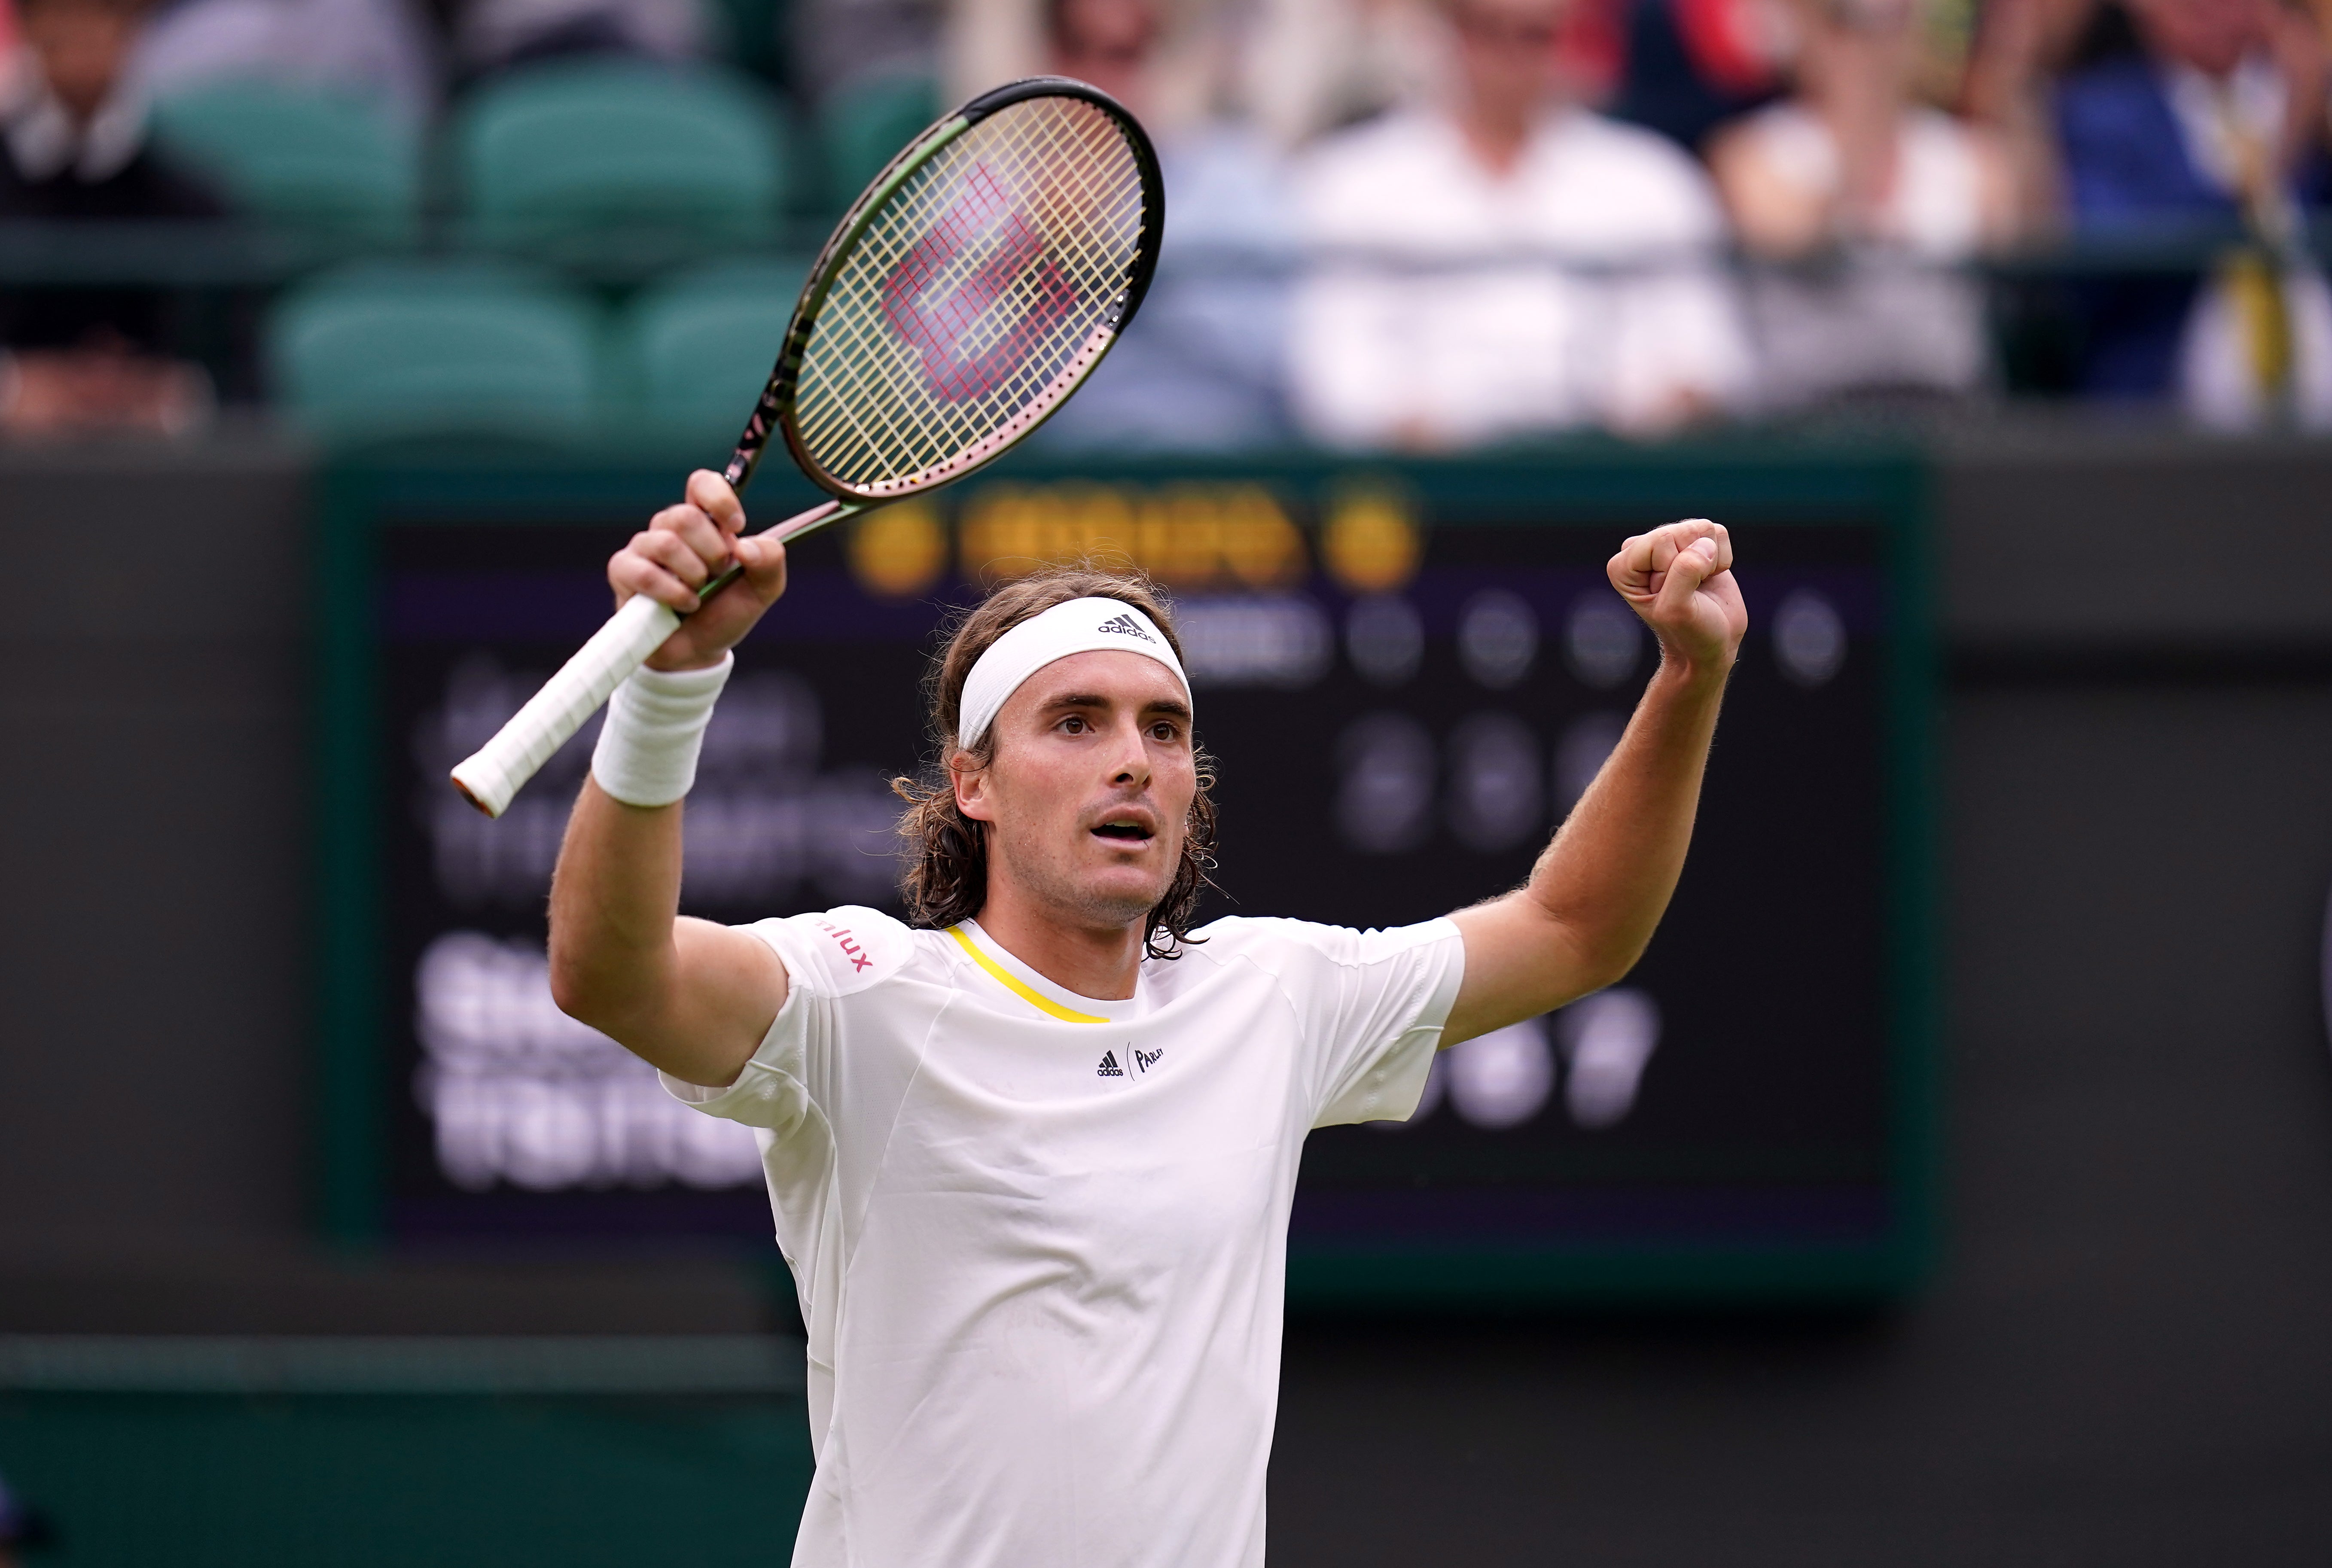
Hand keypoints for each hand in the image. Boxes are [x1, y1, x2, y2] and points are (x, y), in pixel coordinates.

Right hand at [610, 470, 788, 670]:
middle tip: (717, 575)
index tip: (736, 527)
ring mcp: (644, 547)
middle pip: (686, 515)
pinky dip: (671, 592)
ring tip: (699, 594)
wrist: (698, 651)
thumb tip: (746, 546)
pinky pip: (644, 571)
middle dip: (712, 552)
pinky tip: (683, 605)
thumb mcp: (762, 590)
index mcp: (705, 522)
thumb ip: (770, 561)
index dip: (719, 499)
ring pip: (667, 542)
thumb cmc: (725, 613)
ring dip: (693, 575)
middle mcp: (671, 527)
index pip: (702, 484)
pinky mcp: (623, 570)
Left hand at [1608, 518, 1745, 677]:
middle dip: (1694, 564)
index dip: (1674, 571)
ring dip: (1710, 562)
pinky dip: (1722, 559)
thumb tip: (1705, 544)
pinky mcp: (1696, 543)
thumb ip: (1684, 573)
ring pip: (1702, 529)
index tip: (1672, 597)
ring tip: (1698, 585)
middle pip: (1682, 531)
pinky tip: (1708, 578)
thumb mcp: (1678, 610)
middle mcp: (1642, 549)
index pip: (1661, 540)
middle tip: (1688, 592)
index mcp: (1623, 565)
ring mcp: (1670, 544)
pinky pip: (1719, 533)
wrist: (1712, 643)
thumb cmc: (1689, 632)